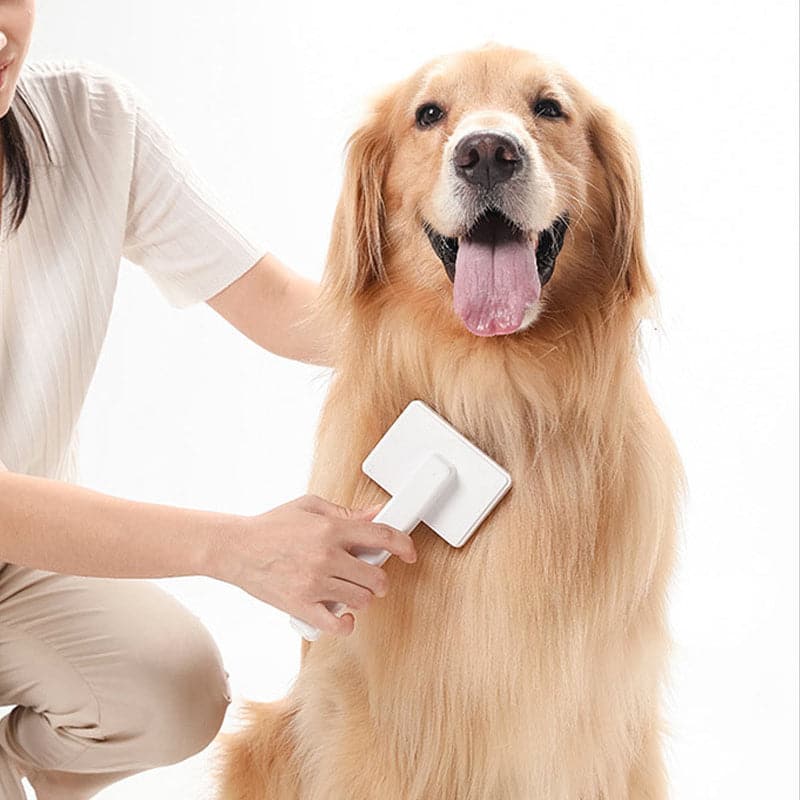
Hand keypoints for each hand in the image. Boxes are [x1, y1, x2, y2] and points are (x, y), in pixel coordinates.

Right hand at [206, 494, 416, 635]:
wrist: (235, 548)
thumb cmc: (272, 526)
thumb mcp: (310, 507)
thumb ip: (346, 513)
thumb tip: (375, 515)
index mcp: (331, 529)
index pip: (381, 536)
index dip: (403, 545)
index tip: (409, 553)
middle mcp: (326, 556)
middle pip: (376, 576)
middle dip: (379, 578)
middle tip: (369, 575)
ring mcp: (314, 584)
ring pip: (361, 600)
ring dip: (362, 597)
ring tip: (349, 590)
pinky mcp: (301, 606)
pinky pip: (336, 625)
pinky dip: (346, 623)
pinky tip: (345, 616)